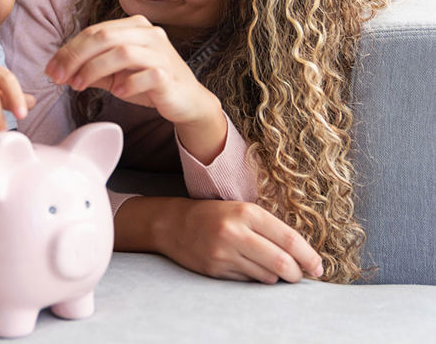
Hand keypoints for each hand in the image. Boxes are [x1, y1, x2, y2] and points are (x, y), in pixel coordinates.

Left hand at [45, 15, 210, 125]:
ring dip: (94, 69)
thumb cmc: (150, 84)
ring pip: (122, 52)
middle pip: (104, 36)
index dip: (69, 49)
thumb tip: (60, 70)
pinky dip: (127, 83)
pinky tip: (118, 92)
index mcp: (134, 27)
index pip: (94, 31)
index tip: (51, 69)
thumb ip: (92, 69)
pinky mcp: (169, 74)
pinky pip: (145, 74)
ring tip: (80, 86)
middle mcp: (149, 34)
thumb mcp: (116, 74)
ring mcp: (161, 52)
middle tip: (60, 77)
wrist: (186, 101)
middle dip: (76, 57)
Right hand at [116, 197, 323, 283]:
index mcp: (247, 212)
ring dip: (276, 278)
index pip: (290, 240)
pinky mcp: (215, 269)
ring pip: (267, 276)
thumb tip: (302, 255)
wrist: (173, 223)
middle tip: (299, 276)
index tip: (319, 268)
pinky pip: (248, 282)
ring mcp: (224, 253)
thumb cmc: (214, 215)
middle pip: (282, 263)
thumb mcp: (242, 210)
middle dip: (296, 274)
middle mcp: (235, 232)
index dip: (310, 257)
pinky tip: (249, 269)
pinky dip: (256, 279)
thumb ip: (270, 229)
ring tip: (272, 270)